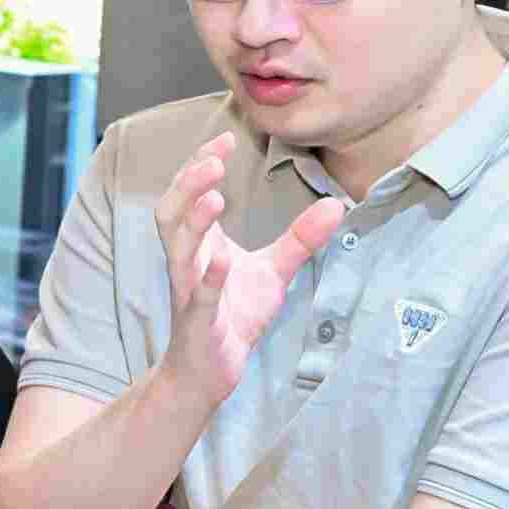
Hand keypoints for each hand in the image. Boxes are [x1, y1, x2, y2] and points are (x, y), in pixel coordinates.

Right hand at [153, 136, 342, 398]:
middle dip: (188, 183)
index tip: (227, 137)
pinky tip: (224, 258)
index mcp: (199, 243)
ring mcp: (188, 291)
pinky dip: (209, 277)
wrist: (210, 371)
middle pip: (171, 211)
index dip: (201, 163)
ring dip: (194, 221)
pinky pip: (197, 296)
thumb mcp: (274, 272)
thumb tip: (337, 205)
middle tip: (213, 160)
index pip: (189, 193)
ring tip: (216, 195)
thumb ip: (300, 238)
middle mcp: (187, 261)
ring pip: (178, 249)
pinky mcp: (198, 322)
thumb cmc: (233, 316)